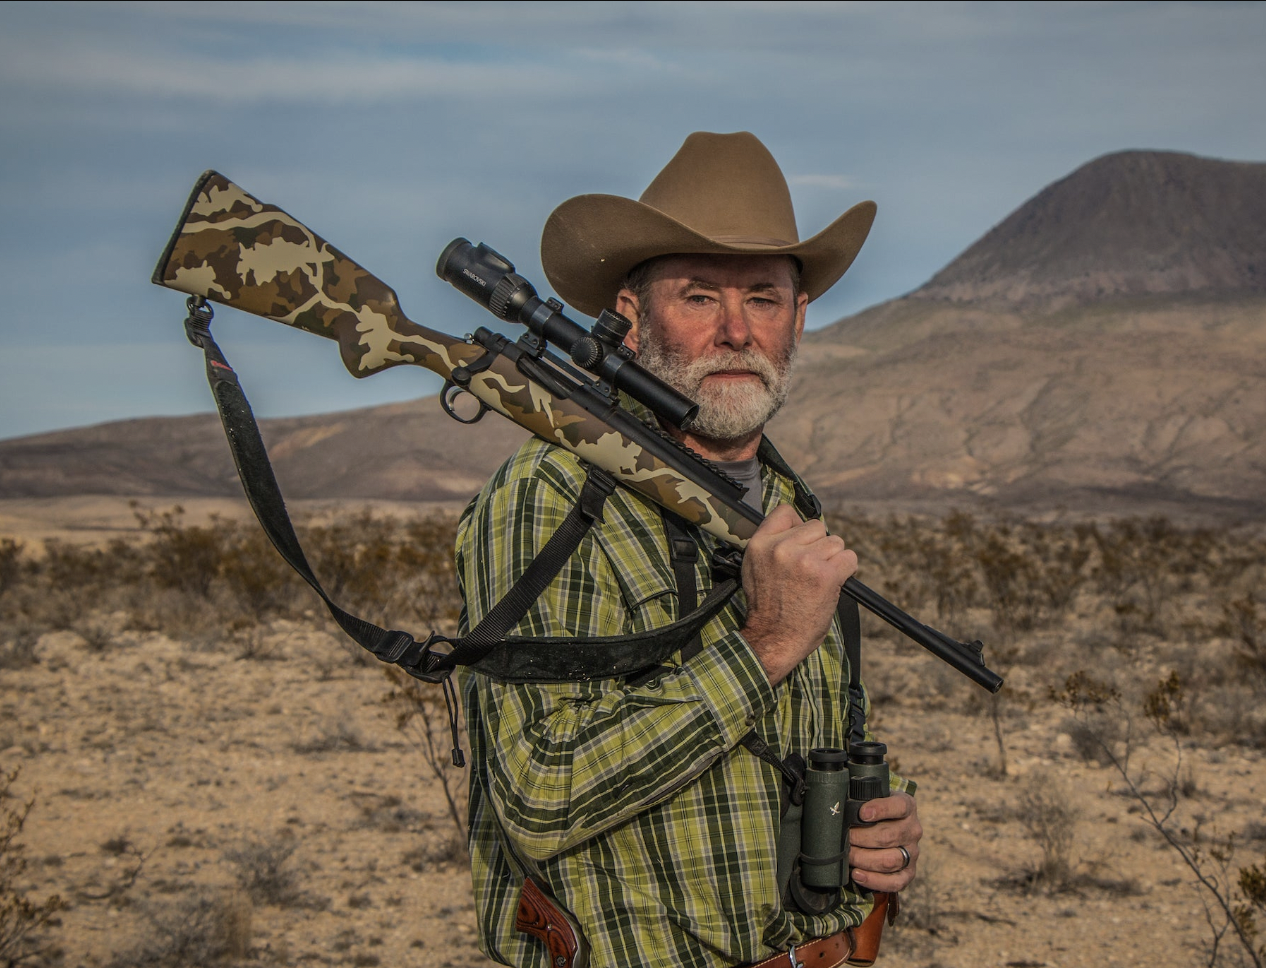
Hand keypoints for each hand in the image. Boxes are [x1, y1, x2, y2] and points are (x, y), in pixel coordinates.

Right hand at [741, 504, 857, 683]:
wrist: (773, 638)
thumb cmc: (768, 607)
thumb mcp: (755, 568)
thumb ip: (772, 544)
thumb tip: (796, 527)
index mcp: (760, 544)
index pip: (786, 512)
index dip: (798, 526)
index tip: (801, 541)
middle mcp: (781, 548)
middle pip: (817, 527)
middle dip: (818, 546)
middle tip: (810, 570)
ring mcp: (804, 560)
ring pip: (836, 542)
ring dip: (833, 559)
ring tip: (819, 579)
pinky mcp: (826, 575)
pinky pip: (849, 558)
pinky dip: (847, 570)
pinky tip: (834, 583)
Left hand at [848, 792, 920, 892]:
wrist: (885, 828)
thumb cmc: (872, 811)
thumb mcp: (872, 799)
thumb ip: (861, 800)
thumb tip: (842, 806)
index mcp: (907, 806)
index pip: (899, 806)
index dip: (881, 810)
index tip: (862, 813)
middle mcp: (913, 830)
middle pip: (888, 837)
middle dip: (861, 838)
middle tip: (844, 838)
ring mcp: (912, 853)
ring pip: (890, 860)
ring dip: (864, 859)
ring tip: (848, 856)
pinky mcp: (909, 873)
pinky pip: (895, 882)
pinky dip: (874, 880)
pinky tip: (857, 874)